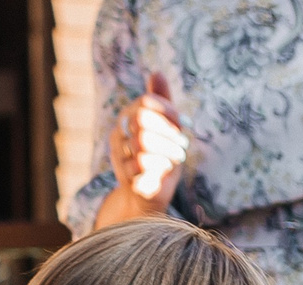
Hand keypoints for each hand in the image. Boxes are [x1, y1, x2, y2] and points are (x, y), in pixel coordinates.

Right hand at [107, 71, 189, 213]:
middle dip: (169, 131)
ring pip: (143, 140)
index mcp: (128, 117)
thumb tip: (156, 72)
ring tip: (177, 157)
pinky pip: (143, 163)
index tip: (184, 122)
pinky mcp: (124, 175)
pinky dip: (161, 165)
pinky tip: (167, 169)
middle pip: (143, 119)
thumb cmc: (162, 156)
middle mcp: (118, 134)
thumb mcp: (168, 126)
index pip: (146, 102)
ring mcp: (118, 155)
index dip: (167, 110)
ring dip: (168, 149)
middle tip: (183, 143)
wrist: (150, 194)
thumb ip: (162, 100)